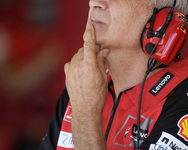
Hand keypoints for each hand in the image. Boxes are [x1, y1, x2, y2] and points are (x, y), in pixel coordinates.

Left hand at [64, 24, 108, 149]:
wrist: (85, 109)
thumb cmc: (97, 95)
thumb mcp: (103, 77)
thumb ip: (101, 61)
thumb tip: (103, 51)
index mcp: (89, 65)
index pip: (89, 45)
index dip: (89, 35)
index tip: (89, 28)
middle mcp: (78, 66)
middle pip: (83, 50)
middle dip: (89, 50)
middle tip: (96, 56)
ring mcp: (71, 71)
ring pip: (76, 56)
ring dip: (82, 57)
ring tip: (88, 66)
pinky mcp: (67, 76)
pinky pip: (70, 64)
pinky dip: (75, 63)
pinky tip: (80, 69)